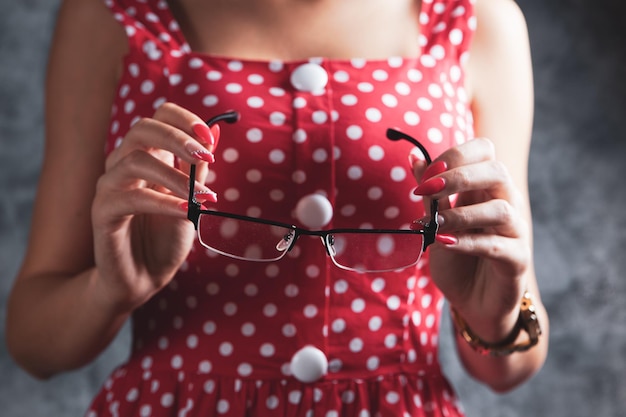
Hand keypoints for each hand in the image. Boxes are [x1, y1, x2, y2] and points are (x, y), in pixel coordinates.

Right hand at [91, 102, 219, 311]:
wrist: (144, 278)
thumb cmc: (167, 237)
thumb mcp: (191, 200)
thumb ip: (198, 169)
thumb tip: (214, 131)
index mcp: (148, 155)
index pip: (159, 116)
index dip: (185, 120)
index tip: (209, 140)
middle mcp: (124, 164)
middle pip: (142, 128)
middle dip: (178, 138)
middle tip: (207, 158)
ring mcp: (109, 187)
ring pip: (135, 160)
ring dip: (176, 176)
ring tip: (203, 197)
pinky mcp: (102, 213)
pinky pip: (130, 198)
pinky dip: (163, 203)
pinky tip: (186, 212)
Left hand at [411, 138, 530, 338]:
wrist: (473, 302)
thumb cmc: (457, 258)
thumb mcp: (436, 223)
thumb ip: (430, 193)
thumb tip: (414, 156)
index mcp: (485, 189)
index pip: (485, 151)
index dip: (456, 155)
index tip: (425, 174)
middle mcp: (506, 204)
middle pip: (497, 171)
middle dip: (459, 176)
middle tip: (426, 190)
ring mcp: (515, 232)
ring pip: (501, 209)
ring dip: (461, 214)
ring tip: (433, 224)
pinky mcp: (517, 260)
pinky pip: (498, 246)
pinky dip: (469, 243)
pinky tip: (445, 243)